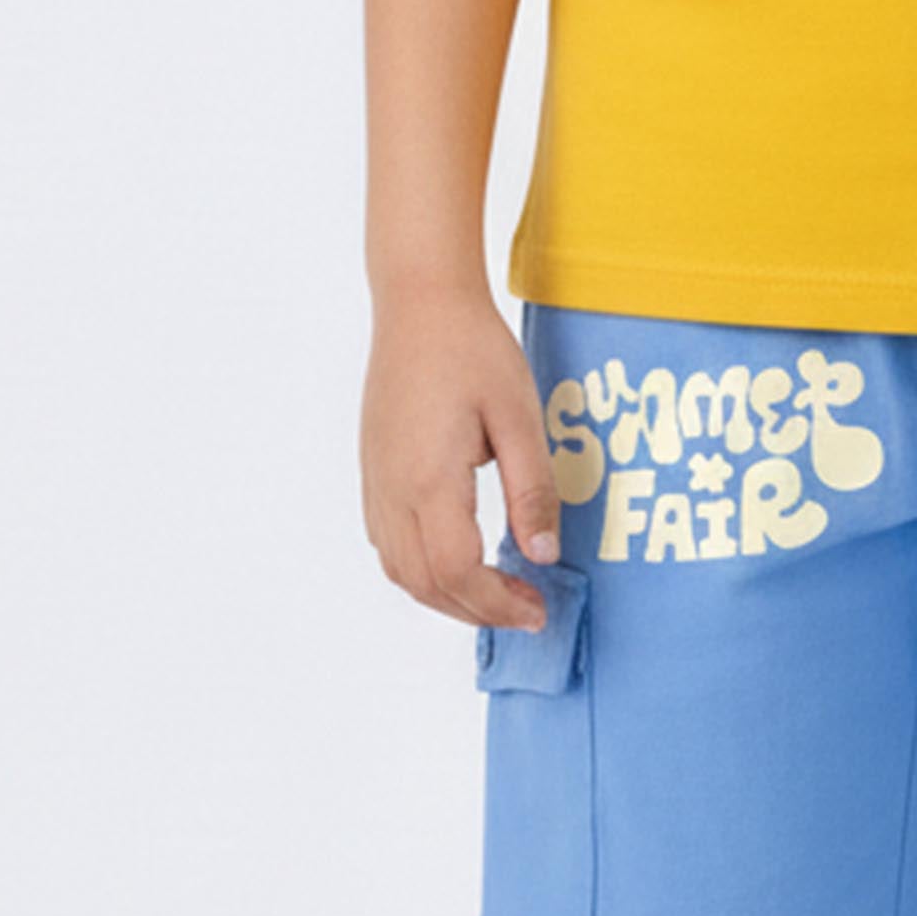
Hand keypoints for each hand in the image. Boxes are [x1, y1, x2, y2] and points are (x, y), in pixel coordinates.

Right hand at [360, 286, 565, 629]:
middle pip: (425, 583)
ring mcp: (376, 483)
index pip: (458, 571)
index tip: (538, 608)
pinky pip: (388, 543)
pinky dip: (422, 571)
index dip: (498, 603)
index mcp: (429, 480)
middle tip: (526, 610)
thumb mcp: (519, 417)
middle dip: (477, 611)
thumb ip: (533, 491)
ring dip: (447, 597)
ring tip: (495, 595)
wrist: (420, 304)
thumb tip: (543, 555)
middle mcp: (392, 490)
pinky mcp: (373, 471)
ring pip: (400, 570)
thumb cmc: (472, 349)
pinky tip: (458, 561)